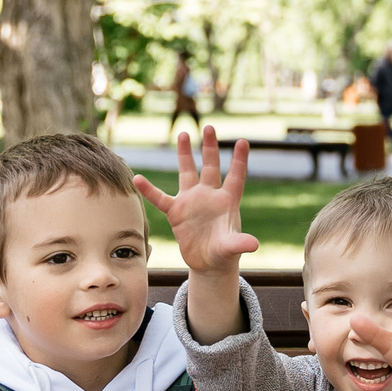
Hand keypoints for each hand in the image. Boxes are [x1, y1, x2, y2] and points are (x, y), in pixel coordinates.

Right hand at [139, 129, 260, 278]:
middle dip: (210, 148)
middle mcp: (210, 196)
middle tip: (209, 127)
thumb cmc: (224, 253)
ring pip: (188, 173)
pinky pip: (160, 198)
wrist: (208, 263)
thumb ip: (239, 243)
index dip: (239, 160)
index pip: (236, 176)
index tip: (242, 141)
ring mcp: (192, 201)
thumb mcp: (231, 248)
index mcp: (228, 201)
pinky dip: (149, 190)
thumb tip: (254, 244)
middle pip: (211, 167)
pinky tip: (138, 178)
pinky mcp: (176, 212)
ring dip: (185, 155)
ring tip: (184, 134)